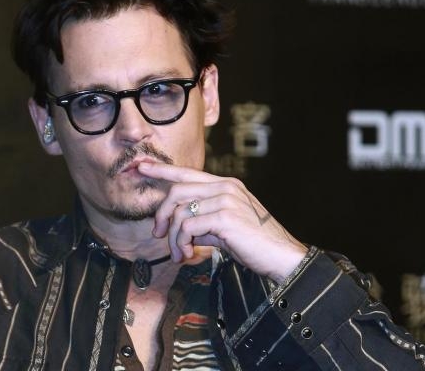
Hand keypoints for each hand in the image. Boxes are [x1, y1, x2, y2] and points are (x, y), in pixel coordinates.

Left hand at [138, 162, 306, 282]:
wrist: (282, 257)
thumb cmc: (254, 244)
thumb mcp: (224, 227)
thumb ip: (203, 221)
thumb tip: (180, 230)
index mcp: (225, 185)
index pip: (187, 172)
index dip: (162, 170)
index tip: (142, 167)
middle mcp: (225, 187)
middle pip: (176, 191)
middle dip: (162, 214)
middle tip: (159, 234)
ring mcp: (226, 200)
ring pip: (180, 212)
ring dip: (174, 238)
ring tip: (180, 254)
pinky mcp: (225, 217)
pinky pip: (188, 227)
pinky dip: (182, 244)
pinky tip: (188, 255)